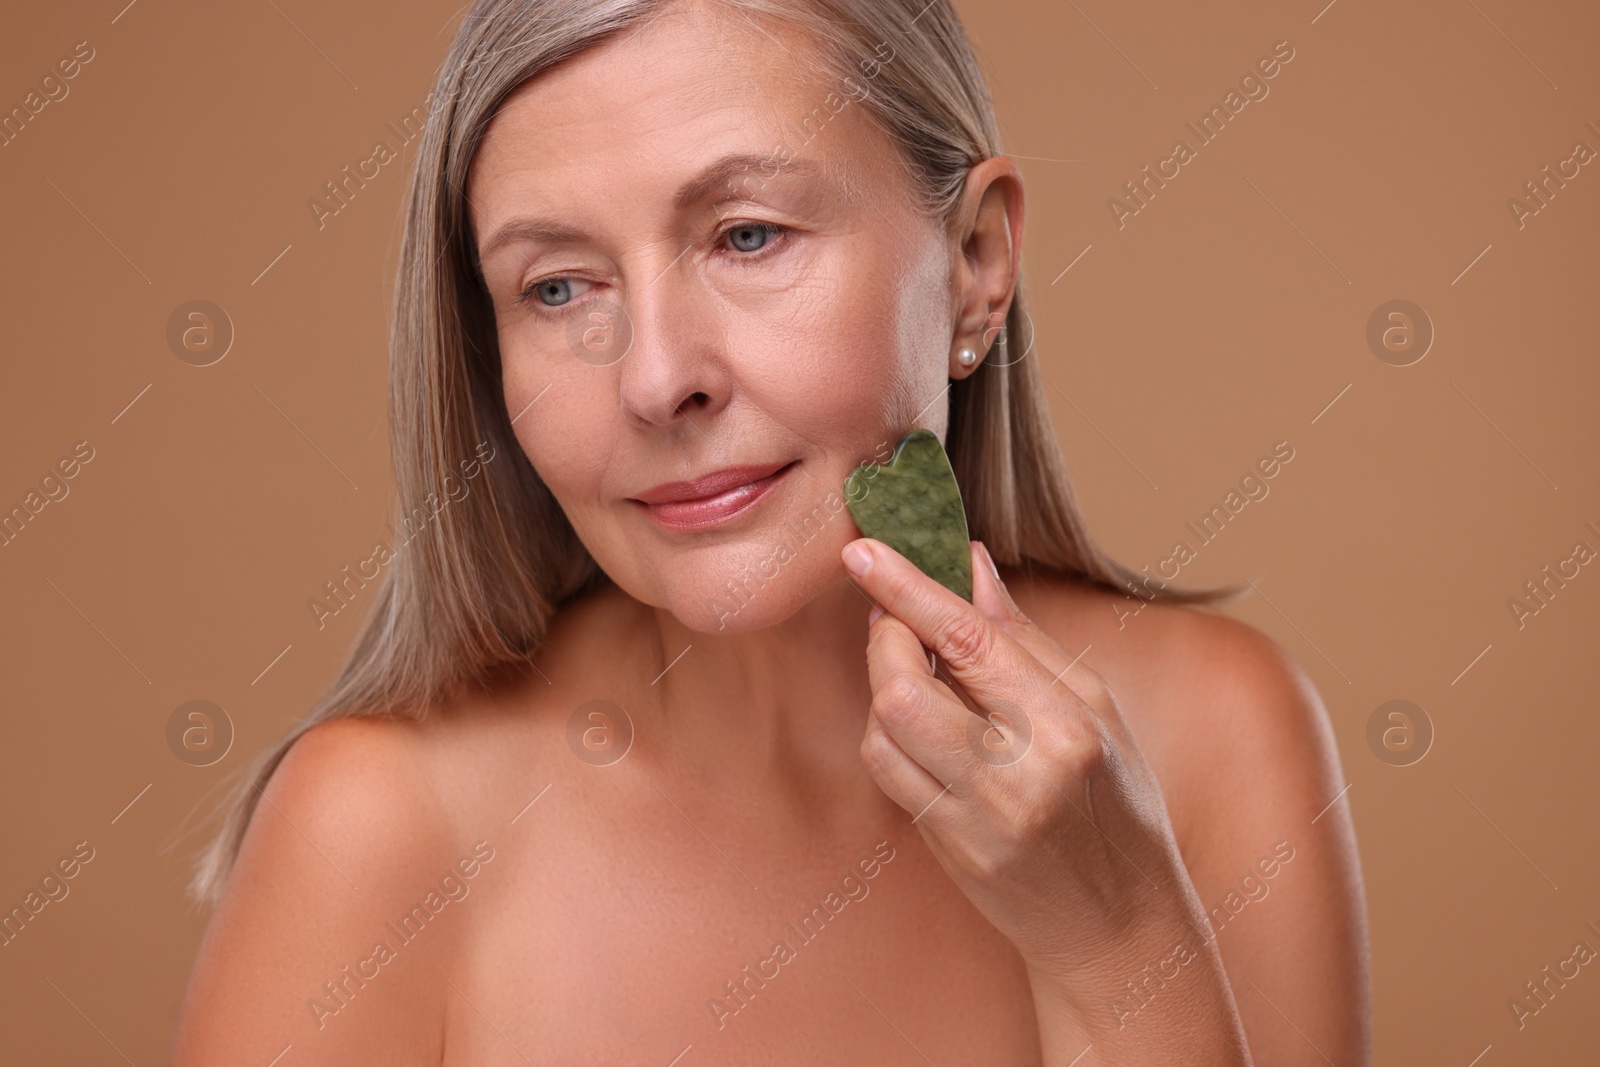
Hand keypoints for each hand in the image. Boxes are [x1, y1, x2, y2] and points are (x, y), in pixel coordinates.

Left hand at [840, 537, 1205, 1004]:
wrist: (1120, 926)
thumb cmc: (1119, 806)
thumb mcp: (1098, 710)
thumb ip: (1024, 637)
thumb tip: (970, 562)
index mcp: (1067, 727)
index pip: (970, 640)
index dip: (908, 588)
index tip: (862, 549)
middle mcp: (1018, 775)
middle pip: (903, 689)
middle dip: (885, 638)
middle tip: (893, 612)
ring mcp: (976, 820)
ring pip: (884, 731)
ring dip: (883, 685)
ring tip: (917, 668)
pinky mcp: (947, 848)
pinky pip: (890, 773)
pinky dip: (890, 733)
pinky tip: (920, 721)